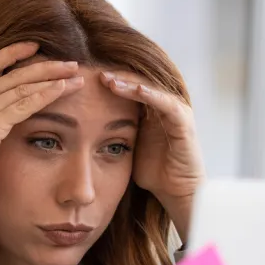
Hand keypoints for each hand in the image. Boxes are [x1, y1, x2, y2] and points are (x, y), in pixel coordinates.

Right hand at [0, 43, 83, 206]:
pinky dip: (45, 95)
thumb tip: (13, 117)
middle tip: (71, 63)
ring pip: (22, 86)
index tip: (35, 46)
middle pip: (15, 73)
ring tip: (75, 75)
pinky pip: (23, 105)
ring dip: (52, 79)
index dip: (14, 52)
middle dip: (46, 66)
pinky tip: (62, 89)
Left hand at [100, 71, 203, 242]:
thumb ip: (113, 132)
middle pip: (137, 82)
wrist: (176, 191)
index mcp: (148, 110)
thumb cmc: (153, 170)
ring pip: (150, 88)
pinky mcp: (184, 122)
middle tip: (94, 73)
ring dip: (129, 83)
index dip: (108, 82)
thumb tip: (80, 128)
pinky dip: (151, 95)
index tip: (84, 80)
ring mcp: (175, 112)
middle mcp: (163, 106)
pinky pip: (167, 104)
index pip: (127, 87)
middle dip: (116, 77)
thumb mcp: (126, 147)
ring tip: (108, 80)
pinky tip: (136, 90)